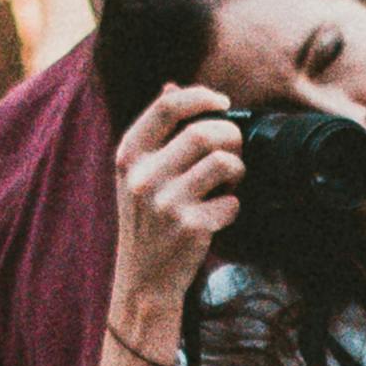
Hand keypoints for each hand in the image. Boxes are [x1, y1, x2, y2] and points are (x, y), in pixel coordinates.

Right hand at [107, 84, 242, 322]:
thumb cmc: (146, 223)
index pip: (166, 107)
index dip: (201, 96)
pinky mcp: (190, 228)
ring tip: (231, 179)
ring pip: (222, 162)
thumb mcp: (137, 176)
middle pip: (202, 133)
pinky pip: (231, 202)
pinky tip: (219, 214)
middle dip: (230, 136)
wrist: (143, 281)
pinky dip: (233, 206)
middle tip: (235, 149)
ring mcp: (166, 204)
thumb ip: (155, 133)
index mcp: (129, 156)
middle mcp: (143, 178)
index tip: (222, 103)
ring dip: (237, 168)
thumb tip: (171, 85)